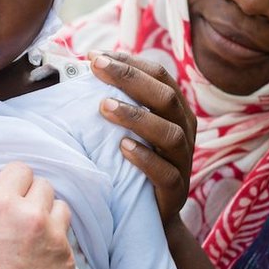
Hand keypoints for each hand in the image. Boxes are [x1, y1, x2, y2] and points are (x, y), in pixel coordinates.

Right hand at [0, 162, 73, 268]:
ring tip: (34, 230)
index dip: (14, 179)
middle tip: (21, 212)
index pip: (20, 169)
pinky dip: (55, 239)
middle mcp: (32, 216)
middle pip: (43, 184)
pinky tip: (40, 254)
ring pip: (61, 206)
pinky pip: (66, 235)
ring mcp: (54, 237)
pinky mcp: (68, 258)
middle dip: (31, 195)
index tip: (11, 188)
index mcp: (2, 207)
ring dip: (49, 213)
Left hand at [89, 51, 196, 225]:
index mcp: (175, 110)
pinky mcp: (177, 189)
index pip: (159, 75)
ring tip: (104, 107)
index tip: (97, 55)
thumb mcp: (127, 126)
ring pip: (170, 133)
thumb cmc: (131, 160)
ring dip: (136, 117)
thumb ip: (115, 100)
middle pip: (165, 97)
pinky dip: (145, 158)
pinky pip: (166, 173)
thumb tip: (84, 67)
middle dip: (130, 78)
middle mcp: (184, 130)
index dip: (130, 62)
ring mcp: (183, 160)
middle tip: (97, 67)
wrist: (149, 212)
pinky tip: (122, 147)